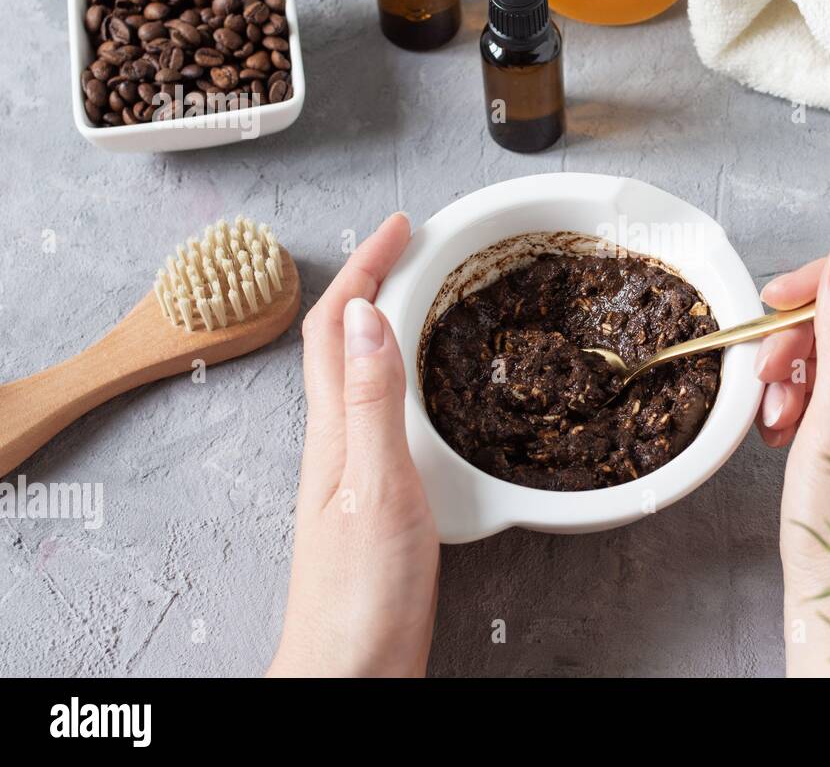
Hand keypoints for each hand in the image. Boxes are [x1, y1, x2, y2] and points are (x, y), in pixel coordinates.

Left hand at [268, 213, 437, 677]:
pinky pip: (382, 414)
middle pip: (339, 341)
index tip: (399, 226)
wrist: (351, 671)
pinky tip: (427, 388)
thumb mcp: (375, 487)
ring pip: (360, 374)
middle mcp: (335, 442)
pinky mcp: (377, 498)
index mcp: (333, 431)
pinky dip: (401, 376)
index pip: (333, 326)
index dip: (362, 267)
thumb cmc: (361, 595)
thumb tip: (364, 313)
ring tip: (425, 295)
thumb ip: (372, 401)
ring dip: (384, 323)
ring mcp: (352, 470)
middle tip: (414, 247)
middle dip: (372, 280)